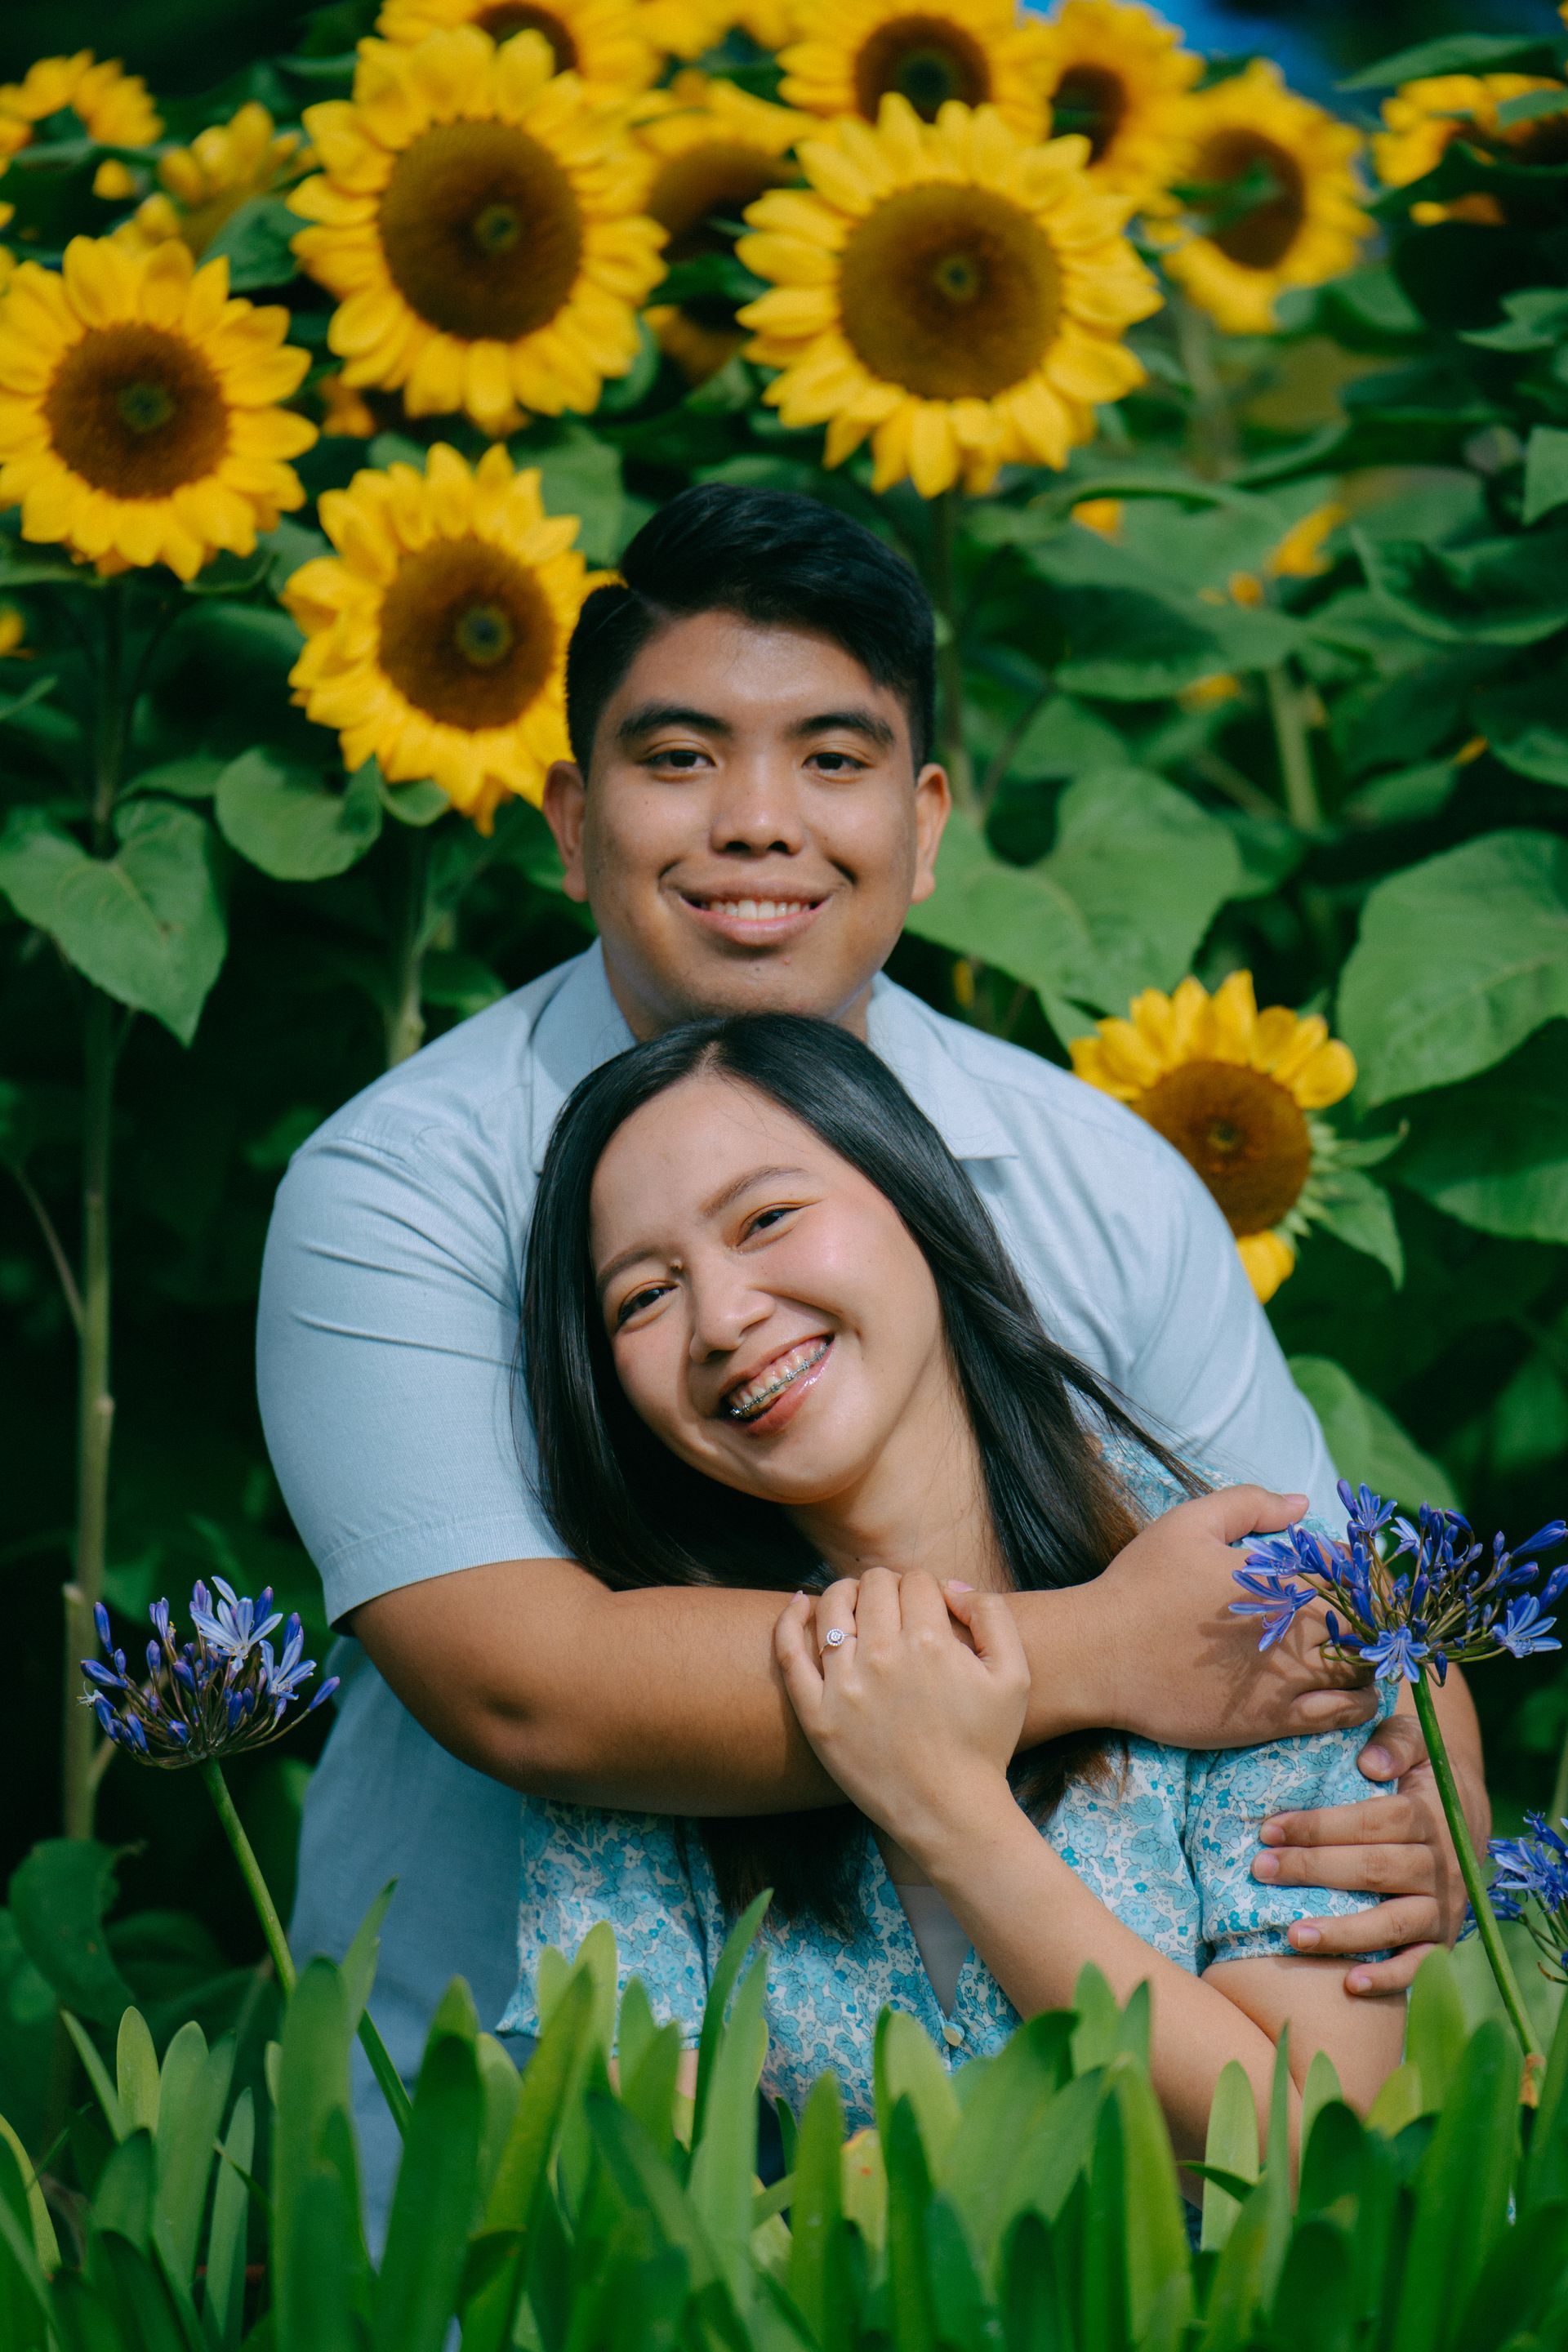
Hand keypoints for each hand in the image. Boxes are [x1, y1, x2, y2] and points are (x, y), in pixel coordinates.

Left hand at [774, 1569, 1026, 1853]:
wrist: (950, 1812)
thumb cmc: (985, 1744)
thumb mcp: (1014, 1674)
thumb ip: (991, 1614)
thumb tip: (950, 1586)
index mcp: (931, 1642)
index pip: (916, 1581)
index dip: (924, 1589)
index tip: (926, 1609)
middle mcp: (884, 1656)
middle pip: (875, 1586)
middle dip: (888, 1588)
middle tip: (895, 1610)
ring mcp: (844, 1686)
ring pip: (832, 1606)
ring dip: (846, 1594)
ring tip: (855, 1604)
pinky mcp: (817, 1715)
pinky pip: (789, 1652)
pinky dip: (790, 1621)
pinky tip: (799, 1605)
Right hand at [1048, 1487, 1378, 1749]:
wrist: (1100, 1655)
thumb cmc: (1141, 1584)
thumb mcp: (1188, 1523)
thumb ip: (1250, 1505)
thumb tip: (1301, 1503)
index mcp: (1281, 1580)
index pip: (1355, 1572)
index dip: (1365, 1570)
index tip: (1354, 1571)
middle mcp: (1294, 1632)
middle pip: (1371, 1626)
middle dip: (1376, 1617)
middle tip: (1364, 1614)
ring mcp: (1287, 1681)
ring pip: (1363, 1671)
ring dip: (1370, 1659)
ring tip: (1358, 1651)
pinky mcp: (1272, 1720)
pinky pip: (1340, 1715)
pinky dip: (1357, 1701)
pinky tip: (1349, 1691)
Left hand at [1250, 1712, 1470, 1994]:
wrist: (1464, 1818)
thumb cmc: (1416, 1775)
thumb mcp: (1412, 1743)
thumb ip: (1394, 1742)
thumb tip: (1370, 1763)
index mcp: (1429, 1814)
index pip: (1372, 1821)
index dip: (1319, 1826)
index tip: (1269, 1830)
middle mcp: (1442, 1865)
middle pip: (1375, 1870)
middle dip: (1314, 1870)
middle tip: (1261, 1871)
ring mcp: (1444, 1907)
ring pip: (1393, 1923)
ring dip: (1343, 1932)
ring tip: (1293, 1935)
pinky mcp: (1442, 1940)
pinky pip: (1418, 1965)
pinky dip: (1388, 1978)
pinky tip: (1349, 1984)